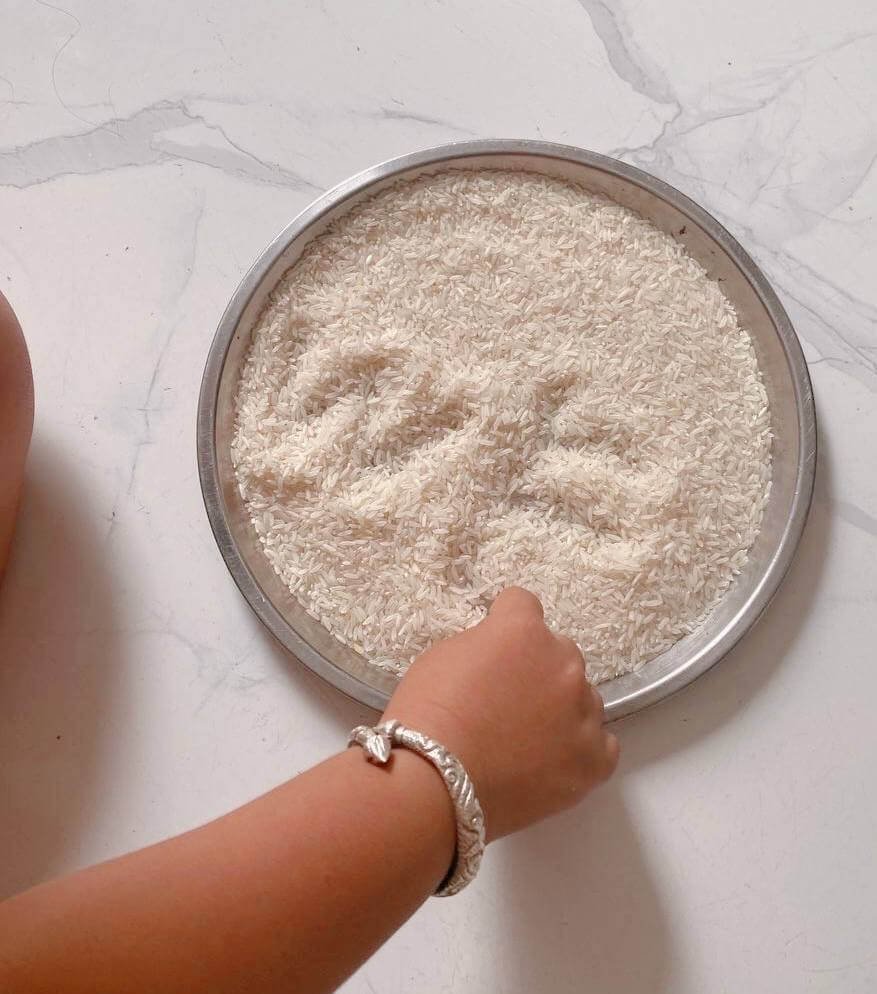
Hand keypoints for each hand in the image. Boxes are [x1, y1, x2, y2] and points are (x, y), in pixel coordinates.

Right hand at [382, 586, 619, 840]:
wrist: (434, 782)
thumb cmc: (427, 716)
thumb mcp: (445, 656)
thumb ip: (485, 646)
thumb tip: (500, 658)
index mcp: (524, 631)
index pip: (524, 605)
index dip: (504, 624)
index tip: (494, 646)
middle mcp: (564, 663)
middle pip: (559, 653)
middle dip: (536, 669)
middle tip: (507, 701)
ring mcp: (583, 712)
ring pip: (582, 698)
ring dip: (560, 709)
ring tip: (525, 740)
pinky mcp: (593, 760)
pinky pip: (601, 744)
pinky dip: (579, 748)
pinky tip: (551, 760)